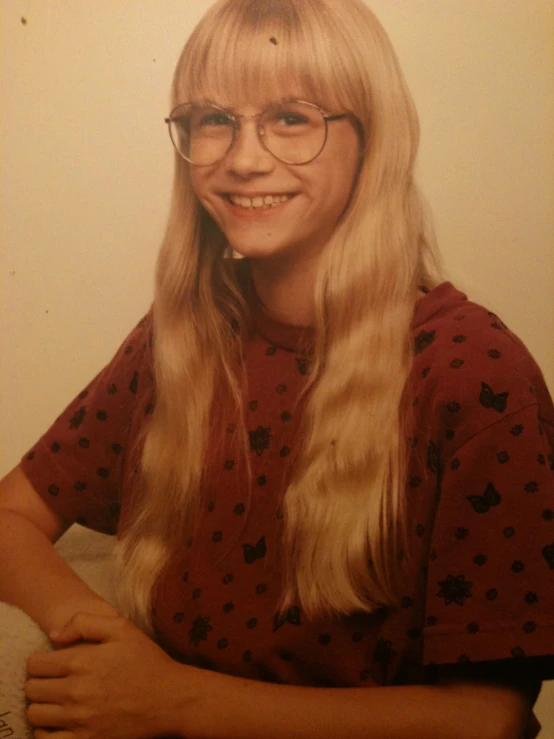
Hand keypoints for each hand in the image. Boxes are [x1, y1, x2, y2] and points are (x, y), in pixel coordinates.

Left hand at [25, 611, 185, 738]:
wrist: (171, 699)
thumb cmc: (147, 661)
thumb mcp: (122, 628)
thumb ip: (85, 622)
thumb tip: (54, 635)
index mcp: (81, 662)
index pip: (35, 664)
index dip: (39, 661)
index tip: (50, 663)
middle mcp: (76, 692)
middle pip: (32, 690)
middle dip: (38, 682)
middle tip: (53, 681)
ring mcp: (80, 720)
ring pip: (35, 715)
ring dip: (41, 706)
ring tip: (55, 700)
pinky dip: (45, 732)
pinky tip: (58, 723)